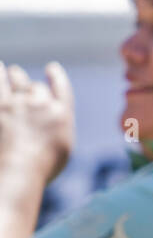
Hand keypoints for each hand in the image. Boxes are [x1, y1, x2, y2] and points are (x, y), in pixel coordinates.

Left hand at [0, 61, 74, 180]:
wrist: (19, 169)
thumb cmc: (41, 168)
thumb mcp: (62, 151)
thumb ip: (58, 129)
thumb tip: (53, 119)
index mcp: (61, 115)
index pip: (61, 88)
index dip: (56, 76)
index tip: (52, 68)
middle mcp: (41, 103)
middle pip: (36, 88)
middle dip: (30, 87)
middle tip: (23, 82)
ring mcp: (18, 102)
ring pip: (17, 78)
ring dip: (14, 75)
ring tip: (5, 69)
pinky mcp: (0, 105)